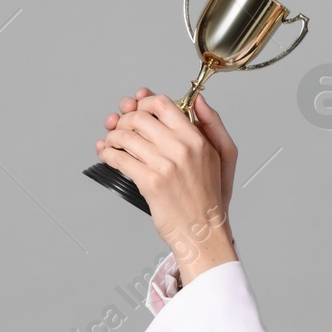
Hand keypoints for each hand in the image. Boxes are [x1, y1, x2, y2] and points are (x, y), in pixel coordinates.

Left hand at [95, 91, 235, 280]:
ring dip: (112, 136)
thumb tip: (198, 100)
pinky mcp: (149, 182)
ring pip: (126, 136)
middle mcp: (180, 149)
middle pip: (139, 117)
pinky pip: (120, 159)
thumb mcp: (224, 154)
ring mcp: (164, 165)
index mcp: (196, 139)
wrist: (203, 231)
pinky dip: (107, 154)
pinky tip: (107, 155)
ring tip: (110, 141)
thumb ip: (213, 124)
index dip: (144, 102)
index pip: (163, 105)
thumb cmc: (210, 196)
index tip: (137, 106)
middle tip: (119, 125)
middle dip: (124, 118)